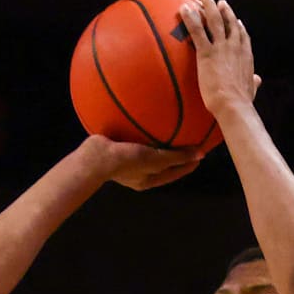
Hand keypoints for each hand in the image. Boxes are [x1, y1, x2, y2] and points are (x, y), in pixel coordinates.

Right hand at [83, 135, 202, 190]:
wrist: (93, 158)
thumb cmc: (125, 162)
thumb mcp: (154, 160)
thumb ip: (176, 157)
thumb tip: (200, 153)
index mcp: (147, 180)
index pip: (174, 172)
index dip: (188, 163)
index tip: (201, 153)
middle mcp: (137, 172)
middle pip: (162, 161)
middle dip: (174, 152)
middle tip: (188, 139)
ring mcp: (125, 160)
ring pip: (147, 148)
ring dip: (156, 139)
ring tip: (167, 125)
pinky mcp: (115, 148)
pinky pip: (133, 136)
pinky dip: (140, 127)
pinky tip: (144, 113)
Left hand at [179, 0, 261, 116]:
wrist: (233, 104)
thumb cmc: (241, 101)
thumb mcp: (251, 89)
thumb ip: (253, 82)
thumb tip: (257, 80)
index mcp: (246, 56)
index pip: (242, 36)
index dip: (238, 26)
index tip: (236, 20)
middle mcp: (235, 47)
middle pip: (229, 23)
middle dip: (224, 11)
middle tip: (219, 2)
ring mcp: (221, 48)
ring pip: (214, 21)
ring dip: (208, 7)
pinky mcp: (206, 53)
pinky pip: (197, 31)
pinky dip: (190, 18)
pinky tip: (184, 9)